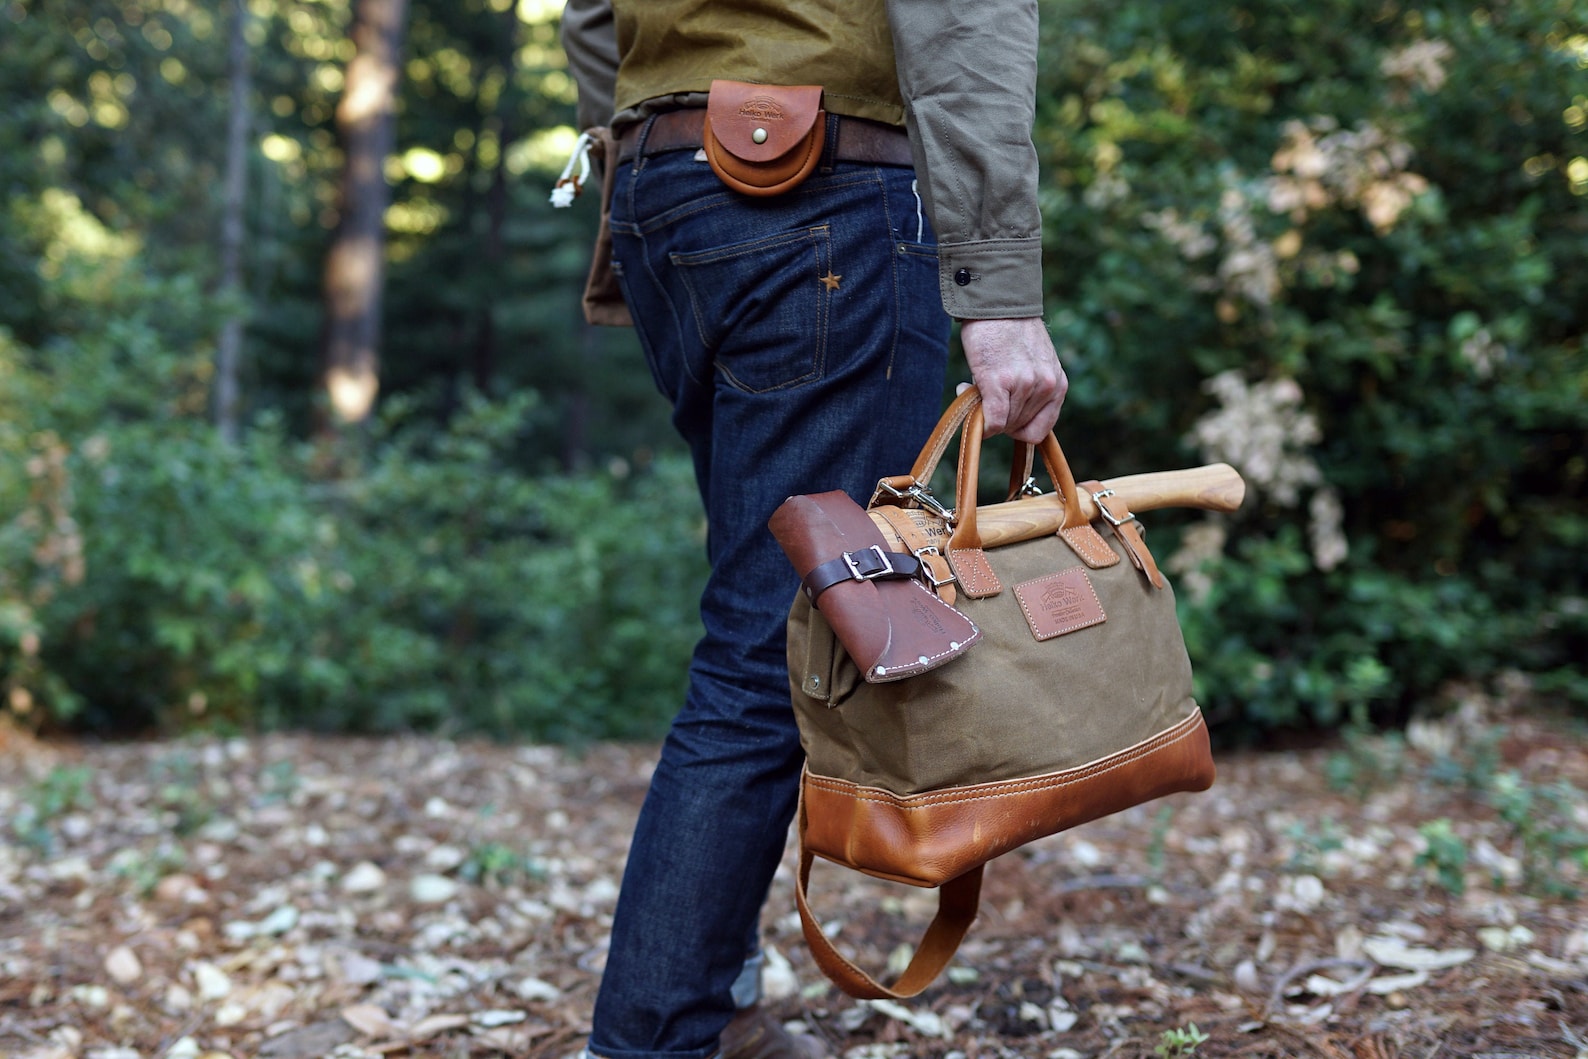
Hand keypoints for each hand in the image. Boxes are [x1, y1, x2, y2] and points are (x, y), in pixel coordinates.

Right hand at [959, 317, 1067, 442]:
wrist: (996, 302)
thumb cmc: (1011, 331)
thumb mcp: (1036, 363)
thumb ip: (1031, 390)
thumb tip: (1004, 419)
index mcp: (1058, 385)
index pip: (1040, 431)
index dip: (1018, 429)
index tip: (1004, 417)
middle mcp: (1046, 387)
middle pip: (1017, 428)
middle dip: (999, 418)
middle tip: (985, 395)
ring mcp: (1024, 385)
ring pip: (1003, 424)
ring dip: (985, 411)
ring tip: (977, 383)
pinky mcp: (1000, 382)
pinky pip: (992, 420)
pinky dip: (980, 421)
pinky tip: (967, 394)